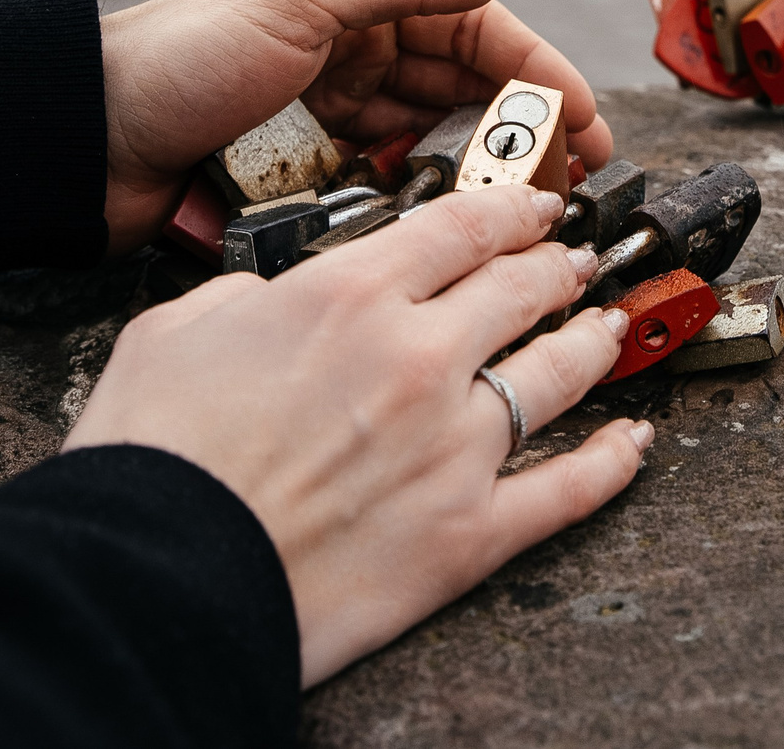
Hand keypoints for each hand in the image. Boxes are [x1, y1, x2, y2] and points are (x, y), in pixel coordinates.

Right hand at [65, 185, 650, 683]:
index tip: (533, 207)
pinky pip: (566, 492)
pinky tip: (632, 443)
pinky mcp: (468, 535)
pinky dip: (610, 465)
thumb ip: (246, 297)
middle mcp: (419, 358)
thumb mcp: (178, 328)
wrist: (152, 575)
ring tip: (609, 326)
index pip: (460, 230)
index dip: (510, 211)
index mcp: (349, 296)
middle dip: (555, 266)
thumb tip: (274, 301)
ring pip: (556, 373)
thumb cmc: (151, 457)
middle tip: (573, 259)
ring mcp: (455, 447)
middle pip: (518, 290)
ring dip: (593, 341)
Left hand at [98, 0, 610, 254]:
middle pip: (461, 92)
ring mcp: (326, 124)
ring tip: (523, 210)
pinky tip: (444, 231)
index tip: (585, 116)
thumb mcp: (300, 1)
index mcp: (352, 5)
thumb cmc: (176, 56)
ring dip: (474, 173)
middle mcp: (347, 60)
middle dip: (522, 130)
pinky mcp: (301, 183)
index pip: (473, 27)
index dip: (536, 71)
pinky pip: (378, 195)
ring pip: (428, 147)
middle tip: (575, 178)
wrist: (81, 142)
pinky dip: (413, 208)